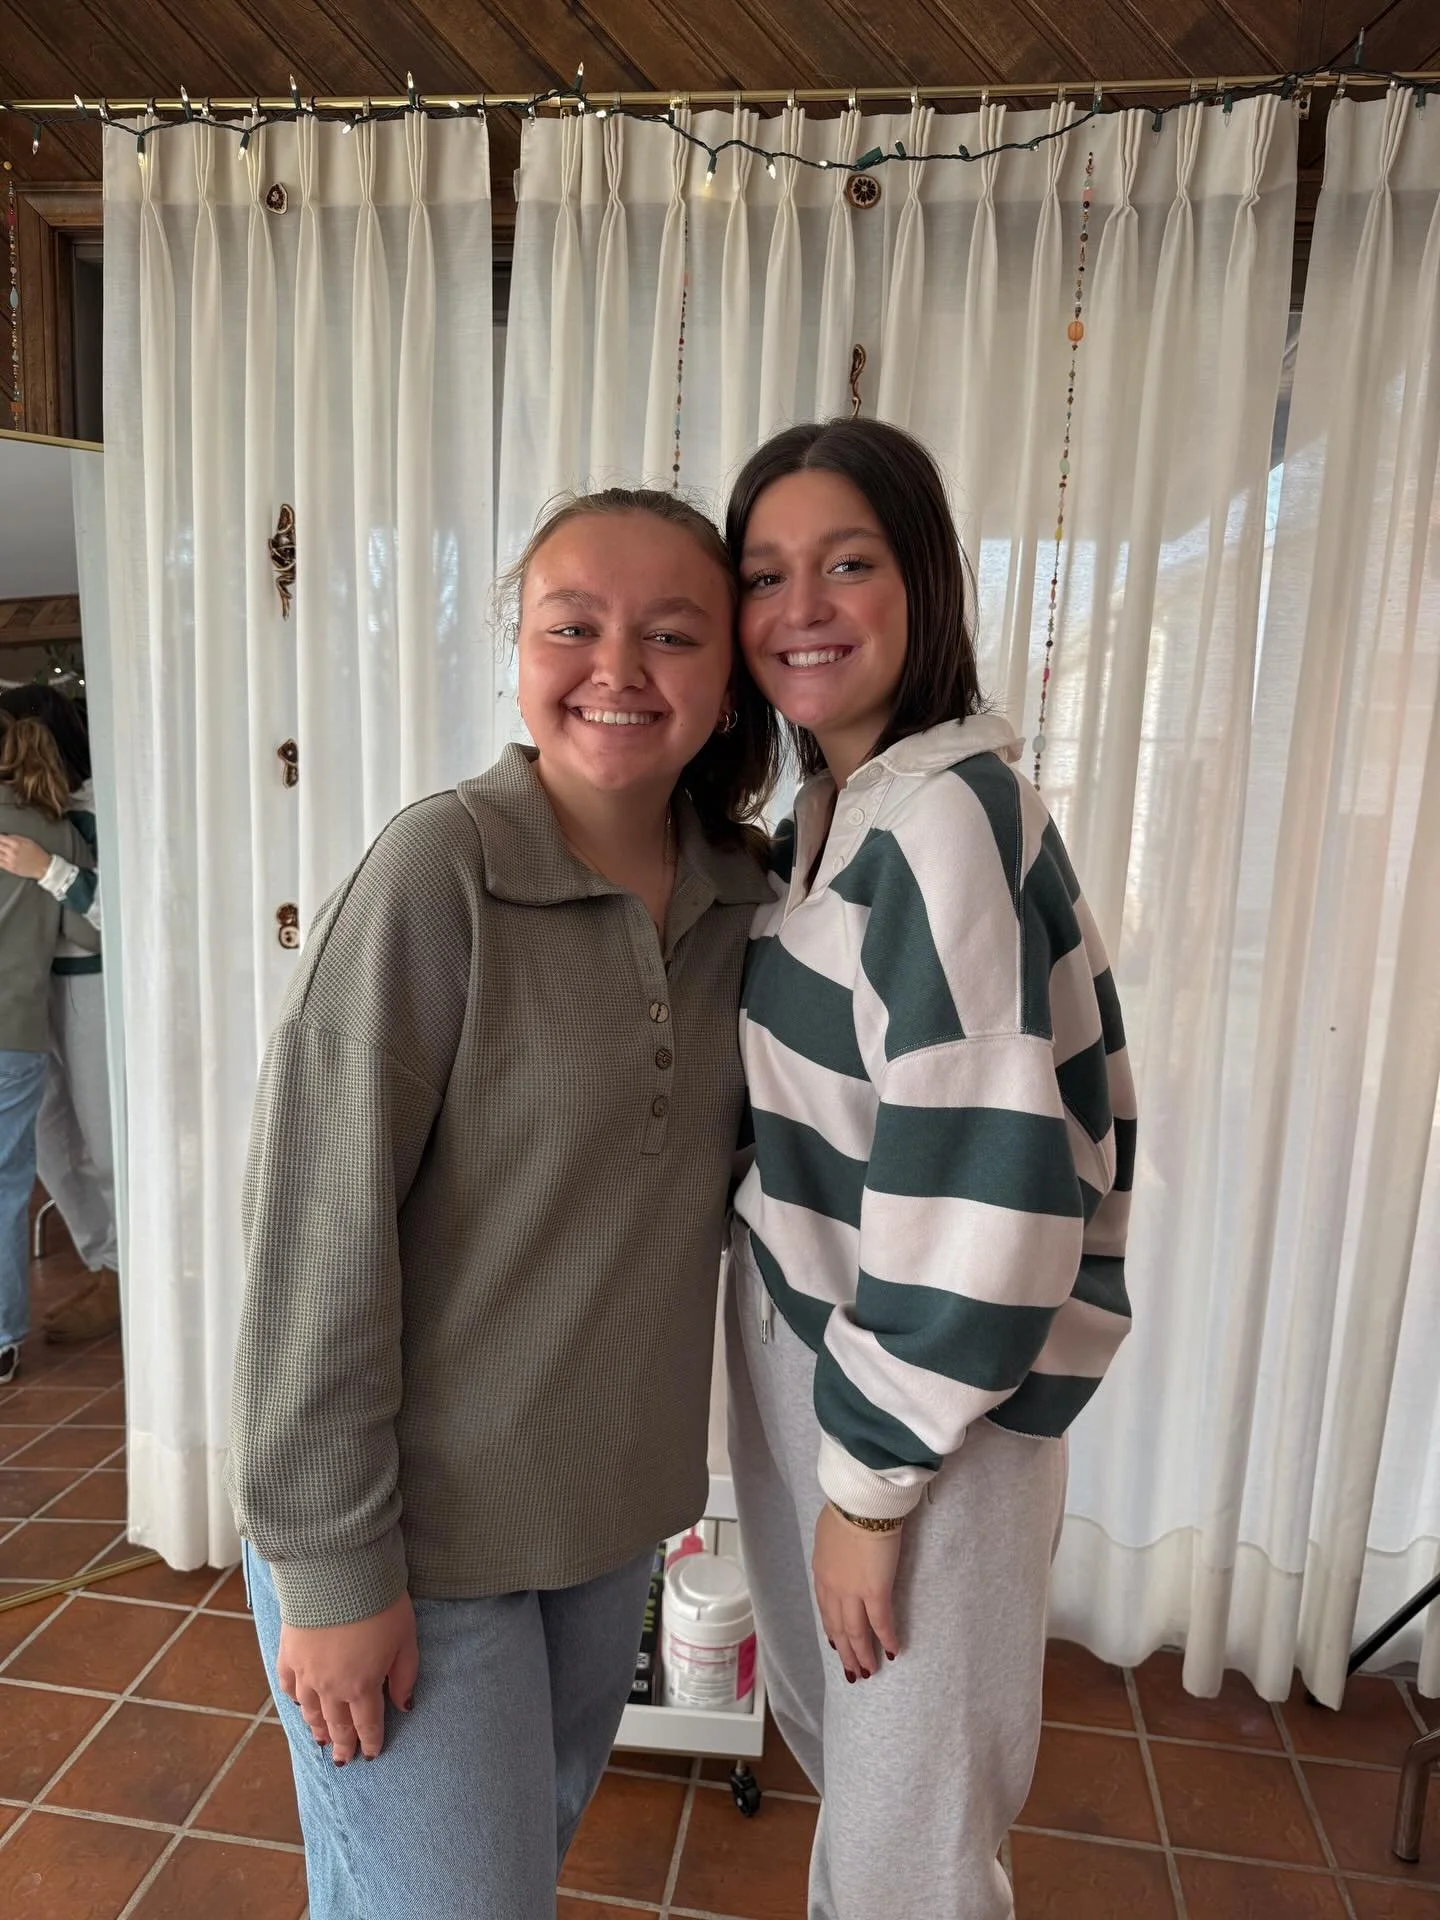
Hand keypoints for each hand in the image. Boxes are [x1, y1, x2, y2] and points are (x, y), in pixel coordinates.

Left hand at [0, 835, 50, 880]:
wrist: (43, 866)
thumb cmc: (37, 853)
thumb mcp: (29, 841)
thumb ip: (16, 837)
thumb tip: (7, 836)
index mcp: (17, 844)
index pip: (1, 838)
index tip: (0, 838)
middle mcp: (12, 852)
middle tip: (0, 844)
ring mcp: (10, 860)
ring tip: (1, 851)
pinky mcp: (10, 868)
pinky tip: (0, 858)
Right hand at [275, 1592, 418, 1764]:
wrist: (339, 1573)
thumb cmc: (380, 1602)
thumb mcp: (406, 1639)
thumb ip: (405, 1676)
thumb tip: (404, 1705)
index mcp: (362, 1687)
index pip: (367, 1725)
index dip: (370, 1742)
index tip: (370, 1755)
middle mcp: (331, 1687)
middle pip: (336, 1724)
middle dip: (342, 1744)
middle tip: (343, 1759)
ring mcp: (306, 1672)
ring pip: (309, 1710)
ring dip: (317, 1727)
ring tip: (321, 1738)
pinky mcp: (288, 1653)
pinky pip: (288, 1685)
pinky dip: (293, 1698)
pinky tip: (297, 1703)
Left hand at [812, 1504, 902, 1681]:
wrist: (861, 1504)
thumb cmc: (847, 1510)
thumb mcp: (828, 1536)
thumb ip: (832, 1553)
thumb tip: (839, 1557)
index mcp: (822, 1572)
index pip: (825, 1609)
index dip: (832, 1629)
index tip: (836, 1643)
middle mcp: (832, 1588)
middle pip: (837, 1627)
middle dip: (845, 1651)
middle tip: (852, 1670)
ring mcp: (852, 1592)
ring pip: (856, 1632)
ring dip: (862, 1654)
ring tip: (869, 1671)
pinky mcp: (875, 1591)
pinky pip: (881, 1622)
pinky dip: (886, 1639)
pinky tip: (892, 1651)